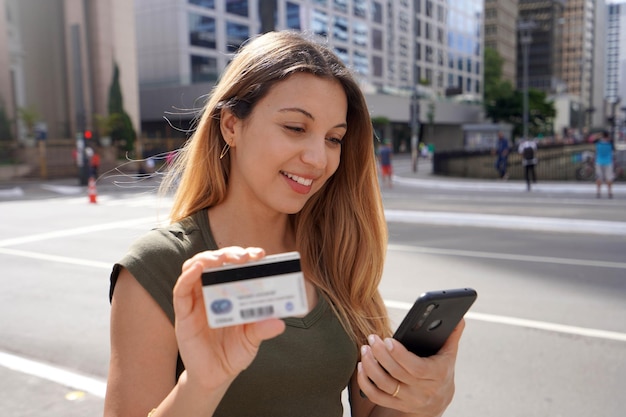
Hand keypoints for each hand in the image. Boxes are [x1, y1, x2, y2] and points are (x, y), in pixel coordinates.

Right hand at [173, 247, 285, 391]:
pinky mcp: (183, 313)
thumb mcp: (252, 340)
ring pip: (195, 268)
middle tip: (244, 257)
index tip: (260, 255)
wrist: (215, 377)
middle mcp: (213, 291)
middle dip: (229, 254)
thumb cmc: (234, 353)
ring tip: (220, 259)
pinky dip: (187, 276)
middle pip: (216, 262)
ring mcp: (197, 301)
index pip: (236, 266)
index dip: (247, 256)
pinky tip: (197, 269)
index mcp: (232, 292)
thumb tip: (280, 322)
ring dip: (207, 259)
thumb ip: (262, 329)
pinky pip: (181, 290)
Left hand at [357, 320, 464, 415]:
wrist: (438, 401)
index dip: (400, 354)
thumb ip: (451, 336)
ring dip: (371, 366)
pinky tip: (362, 366)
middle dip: (381, 354)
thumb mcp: (449, 355)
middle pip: (397, 373)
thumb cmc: (441, 371)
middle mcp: (423, 390)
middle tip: (372, 339)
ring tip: (365, 349)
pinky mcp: (397, 405)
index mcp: (437, 375)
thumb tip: (459, 317)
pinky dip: (366, 382)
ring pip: (384, 385)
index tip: (388, 339)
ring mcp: (409, 399)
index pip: (416, 367)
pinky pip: (376, 396)